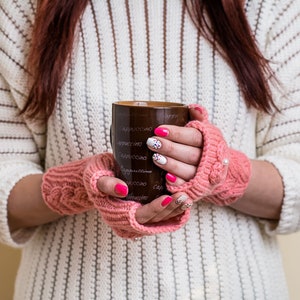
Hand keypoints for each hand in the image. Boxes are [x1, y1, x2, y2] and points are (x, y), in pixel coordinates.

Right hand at [42, 153, 191, 238]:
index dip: (154, 209)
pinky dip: (173, 207)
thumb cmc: (95, 175)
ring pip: (161, 218)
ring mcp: (139, 214)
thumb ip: (106, 184)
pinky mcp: (145, 207)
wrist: (98, 175)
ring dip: (176, 209)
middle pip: (155, 220)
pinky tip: (184, 197)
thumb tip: (123, 189)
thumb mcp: (96, 177)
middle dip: (171, 210)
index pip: (140, 216)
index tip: (167, 197)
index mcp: (118, 215)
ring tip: (187, 197)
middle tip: (184, 196)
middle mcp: (130, 219)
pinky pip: (162, 211)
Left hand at [146, 104, 203, 185]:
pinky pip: (187, 187)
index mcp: (210, 141)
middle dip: (170, 148)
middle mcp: (209, 159)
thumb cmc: (203, 146)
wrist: (217, 169)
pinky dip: (177, 183)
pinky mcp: (197, 188)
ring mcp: (203, 175)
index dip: (177, 134)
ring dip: (171, 164)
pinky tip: (166, 178)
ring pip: (188, 171)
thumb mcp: (204, 131)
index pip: (194, 136)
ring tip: (155, 158)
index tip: (159, 130)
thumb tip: (193, 107)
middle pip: (190, 154)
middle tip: (151, 142)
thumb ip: (198, 118)